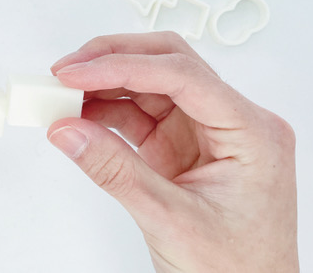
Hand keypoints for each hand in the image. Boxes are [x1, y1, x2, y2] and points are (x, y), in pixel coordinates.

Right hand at [47, 32, 297, 272]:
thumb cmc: (236, 268)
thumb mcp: (171, 220)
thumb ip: (114, 171)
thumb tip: (67, 130)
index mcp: (249, 132)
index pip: (183, 76)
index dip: (123, 66)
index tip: (75, 72)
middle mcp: (229, 120)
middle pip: (167, 63)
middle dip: (112, 60)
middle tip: (66, 70)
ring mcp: (202, 130)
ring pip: (148, 83)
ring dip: (103, 84)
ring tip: (62, 95)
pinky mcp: (179, 142)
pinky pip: (138, 112)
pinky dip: (104, 110)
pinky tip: (79, 116)